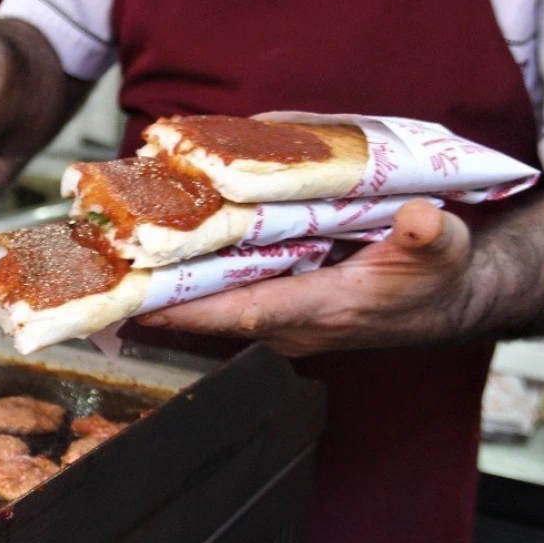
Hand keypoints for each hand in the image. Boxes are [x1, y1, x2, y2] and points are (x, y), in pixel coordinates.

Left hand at [136, 200, 474, 356]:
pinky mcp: (275, 304)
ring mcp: (279, 316)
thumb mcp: (444, 250)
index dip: (194, 310)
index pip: (248, 312)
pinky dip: (187, 279)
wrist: (442, 299)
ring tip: (108, 263)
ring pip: (210, 305)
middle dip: (156, 298)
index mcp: (324, 310)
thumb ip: (431, 237)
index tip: (141, 306)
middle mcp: (290, 322)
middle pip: (210, 312)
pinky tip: (152, 257)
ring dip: (163, 288)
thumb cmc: (436, 277)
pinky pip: (221, 296)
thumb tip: (420, 220)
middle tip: (100, 277)